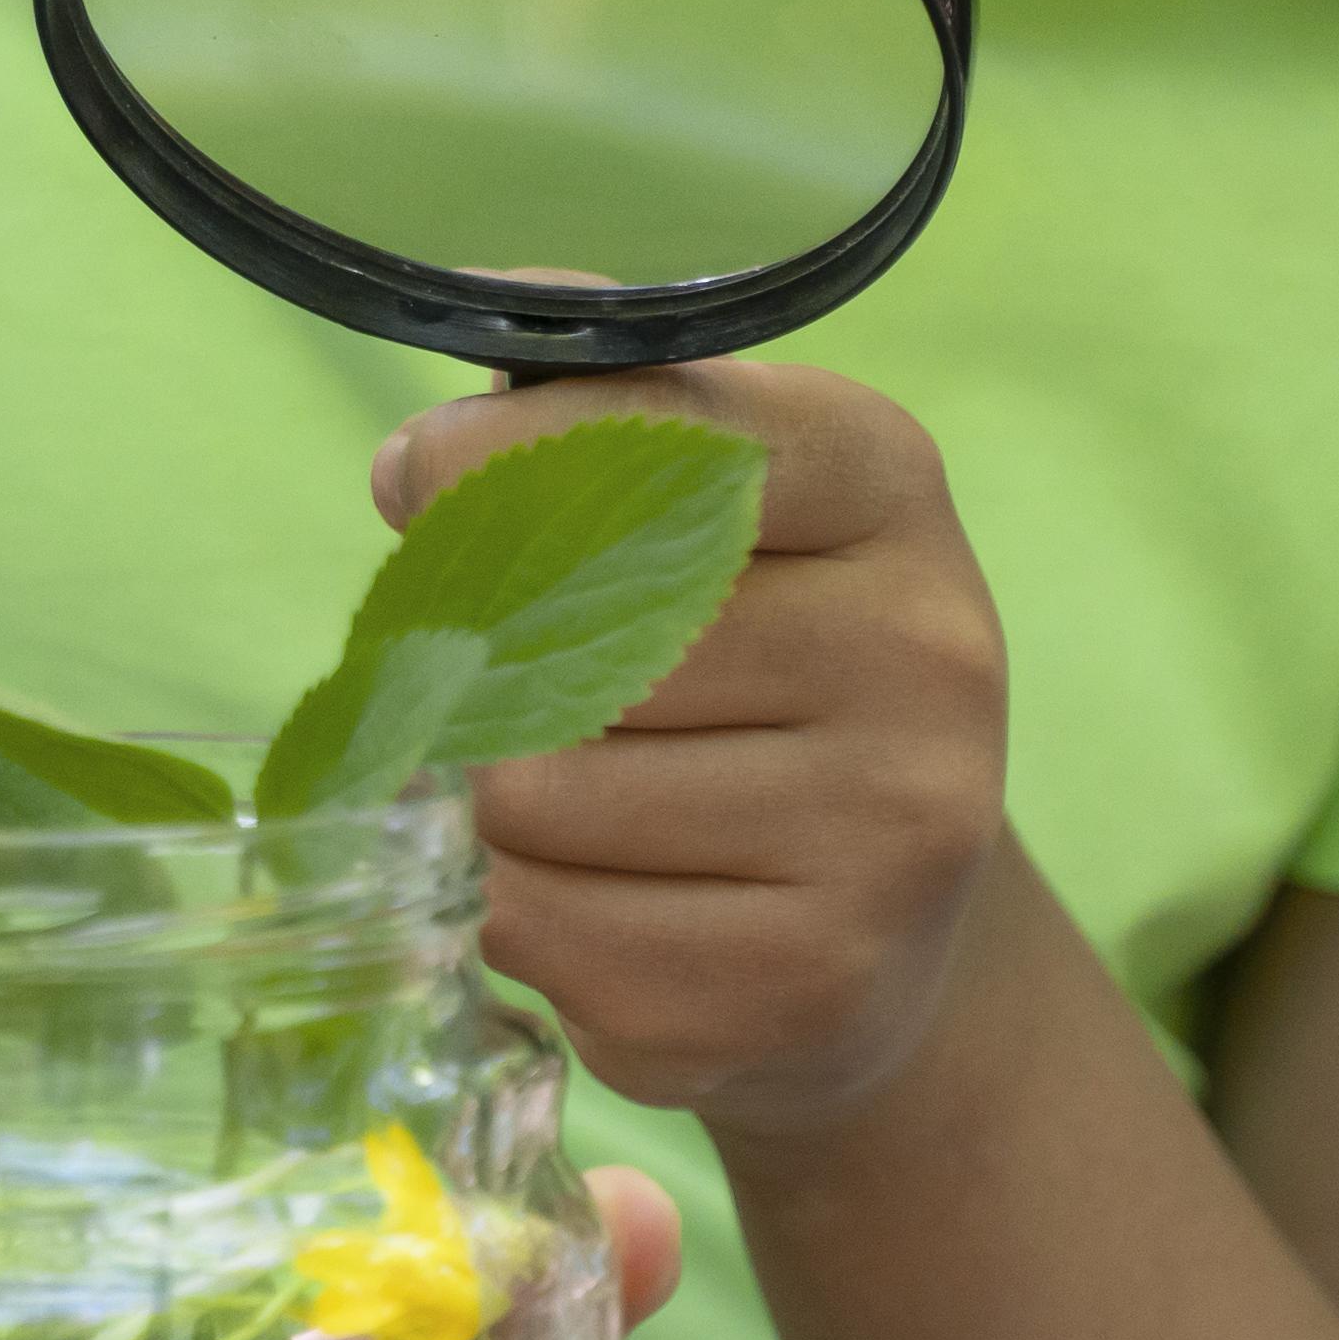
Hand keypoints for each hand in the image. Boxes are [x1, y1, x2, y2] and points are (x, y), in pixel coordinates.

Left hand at [383, 361, 1004, 1180]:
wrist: (882, 926)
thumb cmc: (751, 670)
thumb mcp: (711, 504)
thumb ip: (593, 410)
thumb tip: (466, 356)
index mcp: (888, 483)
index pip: (652, 434)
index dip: (495, 460)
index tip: (414, 480)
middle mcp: (924, 650)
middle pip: (565, 629)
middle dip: (477, 659)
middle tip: (492, 677)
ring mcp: (886, 832)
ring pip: (536, 793)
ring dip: (490, 803)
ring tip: (570, 800)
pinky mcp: (807, 983)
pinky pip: (547, 930)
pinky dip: (520, 916)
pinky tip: (601, 899)